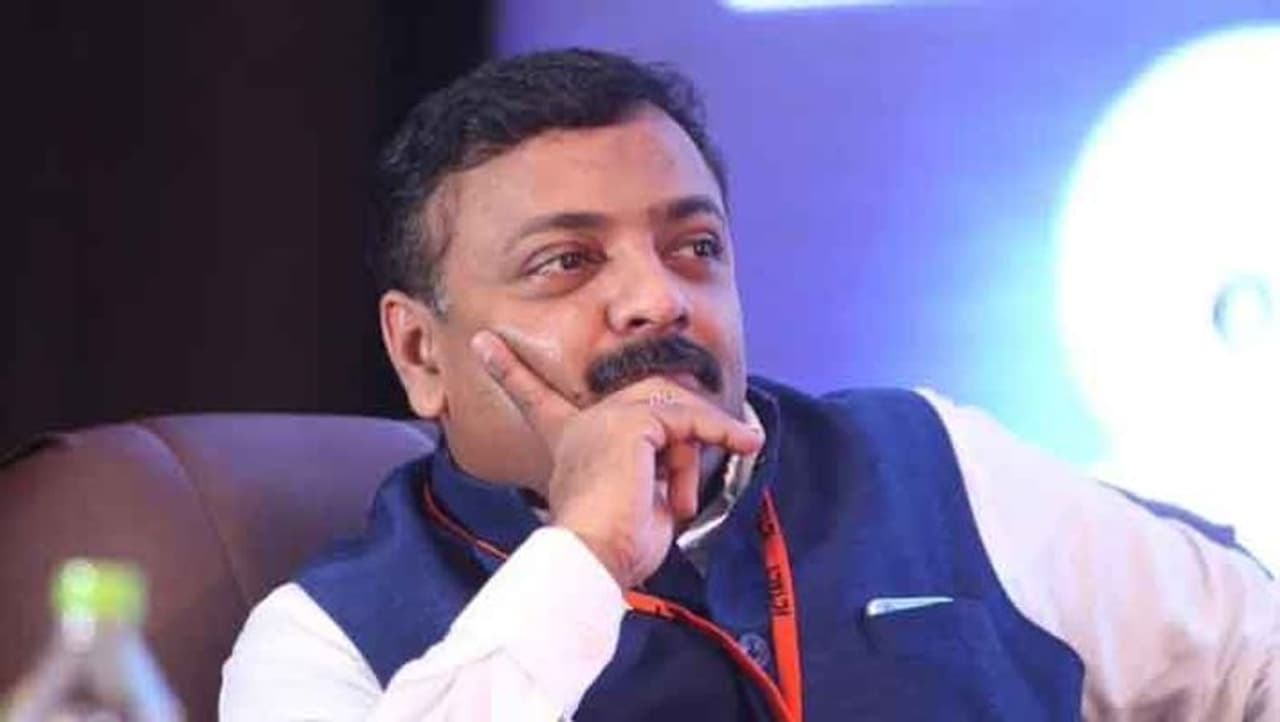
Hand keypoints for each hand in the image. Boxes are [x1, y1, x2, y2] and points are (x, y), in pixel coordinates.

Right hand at [470, 330, 762, 588]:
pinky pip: (687, 417)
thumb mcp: (637, 502)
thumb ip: (655, 468)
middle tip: (717, 458)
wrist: (594, 560)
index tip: (483, 344)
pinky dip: (719, 430)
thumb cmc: (613, 548)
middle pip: (647, 401)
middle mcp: (579, 427)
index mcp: (569, 445)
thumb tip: (690, 452)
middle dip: (690, 426)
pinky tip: (740, 443)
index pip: (538, 399)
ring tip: (698, 484)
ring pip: (672, 410)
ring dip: (701, 444)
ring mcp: (603, 420)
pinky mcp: (630, 423)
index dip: (509, 371)